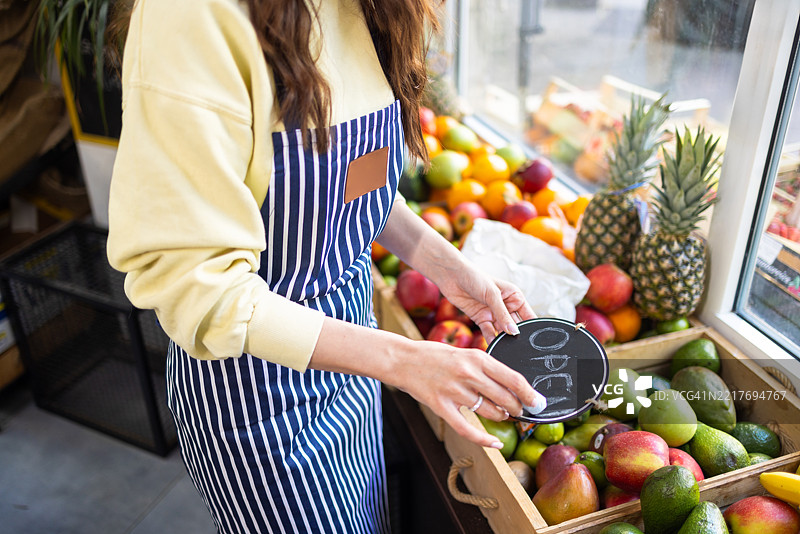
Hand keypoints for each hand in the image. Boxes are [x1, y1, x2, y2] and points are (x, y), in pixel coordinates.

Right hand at [393, 340, 543, 448]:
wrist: (403, 360)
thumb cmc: (434, 355)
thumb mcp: (464, 353)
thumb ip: (485, 367)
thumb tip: (512, 384)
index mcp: (477, 357)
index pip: (513, 379)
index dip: (531, 394)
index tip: (540, 403)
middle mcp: (468, 373)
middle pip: (506, 398)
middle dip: (518, 408)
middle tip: (521, 411)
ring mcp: (454, 391)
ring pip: (490, 412)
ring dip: (500, 417)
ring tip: (500, 413)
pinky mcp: (441, 406)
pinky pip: (468, 429)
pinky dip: (484, 439)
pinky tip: (495, 444)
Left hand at [438, 263, 535, 343]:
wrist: (451, 275)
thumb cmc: (474, 277)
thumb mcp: (492, 295)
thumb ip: (503, 314)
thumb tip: (514, 332)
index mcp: (514, 296)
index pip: (527, 315)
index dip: (531, 326)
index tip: (533, 339)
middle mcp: (505, 306)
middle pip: (515, 325)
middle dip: (517, 335)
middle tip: (519, 346)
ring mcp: (493, 313)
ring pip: (502, 331)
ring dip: (504, 339)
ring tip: (506, 347)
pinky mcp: (481, 319)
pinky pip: (489, 332)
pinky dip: (491, 339)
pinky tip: (494, 345)